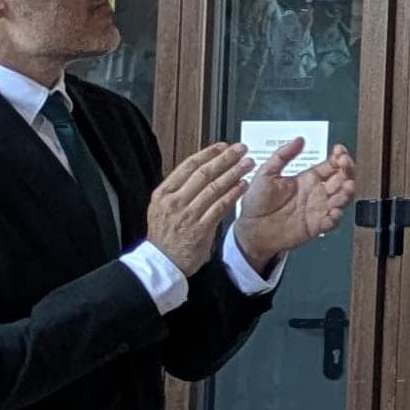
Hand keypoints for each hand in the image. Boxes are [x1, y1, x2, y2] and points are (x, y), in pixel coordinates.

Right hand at [144, 141, 251, 276]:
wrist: (162, 263)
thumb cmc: (165, 237)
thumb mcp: (162, 209)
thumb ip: (178, 193)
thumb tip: (198, 177)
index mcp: (163, 193)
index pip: (187, 166)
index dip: (207, 154)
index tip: (221, 147)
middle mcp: (174, 201)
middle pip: (203, 173)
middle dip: (224, 159)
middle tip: (240, 149)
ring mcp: (187, 214)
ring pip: (213, 187)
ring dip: (233, 173)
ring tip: (247, 164)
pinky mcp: (200, 228)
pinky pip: (220, 207)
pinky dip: (232, 194)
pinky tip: (243, 186)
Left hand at [233, 142, 359, 262]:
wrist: (251, 227)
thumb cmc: (257, 201)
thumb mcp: (266, 172)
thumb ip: (283, 155)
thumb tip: (299, 140)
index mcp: (306, 179)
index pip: (330, 166)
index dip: (338, 158)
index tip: (340, 151)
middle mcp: (316, 194)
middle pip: (341, 180)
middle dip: (347, 171)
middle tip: (345, 164)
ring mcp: (318, 210)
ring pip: (341, 200)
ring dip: (347, 193)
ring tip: (347, 186)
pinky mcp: (316, 226)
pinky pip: (331, 222)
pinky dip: (335, 218)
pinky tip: (334, 211)